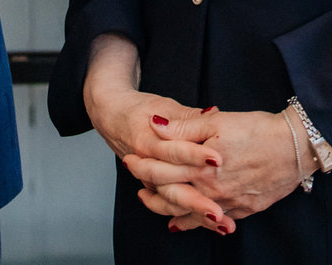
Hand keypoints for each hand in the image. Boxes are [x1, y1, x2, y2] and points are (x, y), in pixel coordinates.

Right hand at [82, 36, 232, 234]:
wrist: (111, 116)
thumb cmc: (139, 109)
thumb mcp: (165, 106)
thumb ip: (189, 116)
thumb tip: (213, 113)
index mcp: (149, 140)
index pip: (174, 150)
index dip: (195, 155)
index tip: (217, 160)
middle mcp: (145, 163)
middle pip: (171, 186)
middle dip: (196, 201)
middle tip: (218, 212)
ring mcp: (147, 179)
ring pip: (170, 202)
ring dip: (195, 215)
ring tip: (220, 223)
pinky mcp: (152, 187)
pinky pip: (169, 206)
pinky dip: (188, 218)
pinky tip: (209, 225)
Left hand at [128, 109, 309, 232]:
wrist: (296, 149)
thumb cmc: (259, 130)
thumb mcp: (218, 122)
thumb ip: (183, 128)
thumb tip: (154, 125)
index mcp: (201, 167)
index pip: (162, 170)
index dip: (143, 165)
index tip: (130, 159)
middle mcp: (210, 190)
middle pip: (170, 195)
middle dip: (149, 190)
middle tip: (135, 183)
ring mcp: (227, 203)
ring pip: (188, 213)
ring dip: (166, 209)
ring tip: (151, 203)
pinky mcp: (243, 210)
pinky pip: (211, 222)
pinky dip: (194, 223)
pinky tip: (184, 222)